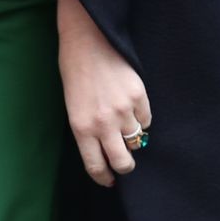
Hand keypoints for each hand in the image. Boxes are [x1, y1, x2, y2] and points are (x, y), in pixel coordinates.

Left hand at [57, 11, 152, 187]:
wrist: (88, 40)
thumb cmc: (75, 72)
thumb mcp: (73, 106)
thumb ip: (88, 130)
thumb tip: (105, 151)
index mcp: (80, 128)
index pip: (96, 166)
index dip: (104, 177)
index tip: (109, 180)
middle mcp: (102, 123)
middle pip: (123, 162)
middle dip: (125, 166)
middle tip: (125, 161)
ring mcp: (123, 110)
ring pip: (137, 139)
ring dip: (133, 137)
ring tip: (125, 125)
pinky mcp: (138, 96)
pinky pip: (146, 119)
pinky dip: (141, 118)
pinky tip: (132, 107)